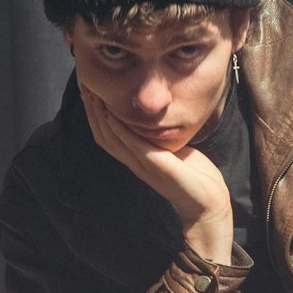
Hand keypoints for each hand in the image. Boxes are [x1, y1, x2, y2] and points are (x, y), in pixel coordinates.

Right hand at [82, 84, 234, 261]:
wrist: (208, 206)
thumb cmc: (196, 179)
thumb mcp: (175, 153)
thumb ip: (162, 140)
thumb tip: (161, 123)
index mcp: (138, 160)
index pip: (108, 137)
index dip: (96, 116)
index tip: (91, 92)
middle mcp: (136, 163)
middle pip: (103, 136)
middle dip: (91, 111)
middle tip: (84, 87)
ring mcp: (144, 165)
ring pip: (111, 140)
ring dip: (99, 116)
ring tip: (92, 95)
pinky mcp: (156, 165)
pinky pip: (132, 145)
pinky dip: (119, 129)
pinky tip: (111, 114)